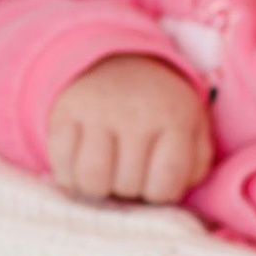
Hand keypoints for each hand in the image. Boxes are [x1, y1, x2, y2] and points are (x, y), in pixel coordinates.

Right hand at [47, 54, 213, 203]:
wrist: (119, 61)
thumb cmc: (160, 109)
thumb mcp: (192, 128)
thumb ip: (194, 164)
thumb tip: (173, 192)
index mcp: (174, 118)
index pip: (165, 183)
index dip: (158, 194)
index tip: (154, 182)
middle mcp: (136, 113)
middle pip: (128, 185)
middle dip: (129, 189)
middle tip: (128, 170)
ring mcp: (97, 110)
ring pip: (92, 179)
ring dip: (98, 187)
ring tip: (106, 173)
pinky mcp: (65, 112)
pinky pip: (61, 165)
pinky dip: (69, 175)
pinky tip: (82, 161)